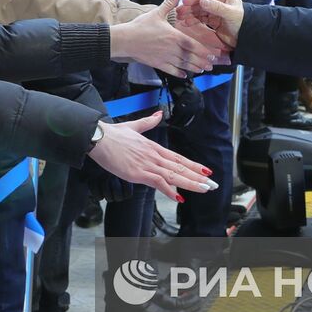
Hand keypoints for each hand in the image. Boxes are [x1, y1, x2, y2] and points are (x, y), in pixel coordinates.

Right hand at [87, 111, 216, 201]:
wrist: (99, 137)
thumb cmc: (113, 134)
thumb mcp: (133, 126)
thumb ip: (148, 122)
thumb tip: (158, 114)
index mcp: (154, 147)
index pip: (178, 158)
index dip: (193, 165)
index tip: (206, 171)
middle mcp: (154, 156)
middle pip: (181, 167)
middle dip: (198, 176)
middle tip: (212, 184)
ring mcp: (147, 164)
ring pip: (174, 175)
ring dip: (191, 183)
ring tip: (204, 188)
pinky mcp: (138, 173)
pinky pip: (158, 182)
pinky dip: (169, 190)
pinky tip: (179, 197)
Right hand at [108, 0, 220, 75]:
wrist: (126, 40)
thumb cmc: (141, 26)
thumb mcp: (156, 13)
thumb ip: (169, 3)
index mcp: (174, 36)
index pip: (193, 45)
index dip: (204, 51)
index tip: (212, 54)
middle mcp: (172, 49)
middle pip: (191, 57)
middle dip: (202, 62)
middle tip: (211, 66)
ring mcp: (165, 58)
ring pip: (183, 65)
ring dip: (193, 68)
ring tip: (201, 70)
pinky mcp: (157, 64)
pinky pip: (171, 70)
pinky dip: (178, 73)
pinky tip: (184, 75)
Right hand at [179, 0, 243, 50]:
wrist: (246, 38)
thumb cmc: (242, 23)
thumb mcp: (230, 14)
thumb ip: (216, 7)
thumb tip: (202, 0)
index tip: (185, 1)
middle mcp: (219, 2)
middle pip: (201, 2)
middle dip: (189, 7)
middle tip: (178, 11)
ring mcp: (215, 12)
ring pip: (199, 11)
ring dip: (189, 13)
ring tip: (179, 17)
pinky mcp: (213, 21)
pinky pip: (201, 19)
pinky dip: (193, 20)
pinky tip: (186, 23)